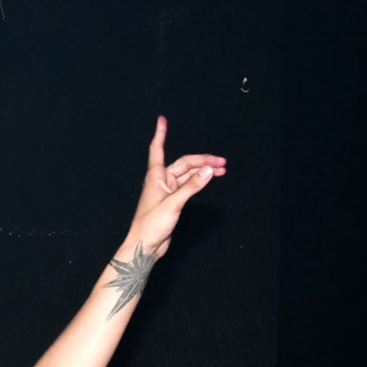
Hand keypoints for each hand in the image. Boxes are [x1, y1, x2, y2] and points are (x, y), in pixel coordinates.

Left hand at [126, 116, 224, 256]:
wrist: (145, 246)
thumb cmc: (151, 225)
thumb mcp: (174, 204)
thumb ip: (192, 187)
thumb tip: (209, 171)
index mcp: (155, 176)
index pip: (158, 149)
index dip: (161, 133)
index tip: (162, 119)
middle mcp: (161, 181)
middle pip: (184, 164)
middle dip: (203, 161)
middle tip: (222, 162)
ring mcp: (167, 191)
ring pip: (188, 175)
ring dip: (203, 172)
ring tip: (222, 170)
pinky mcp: (172, 202)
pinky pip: (188, 187)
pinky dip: (199, 182)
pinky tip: (208, 180)